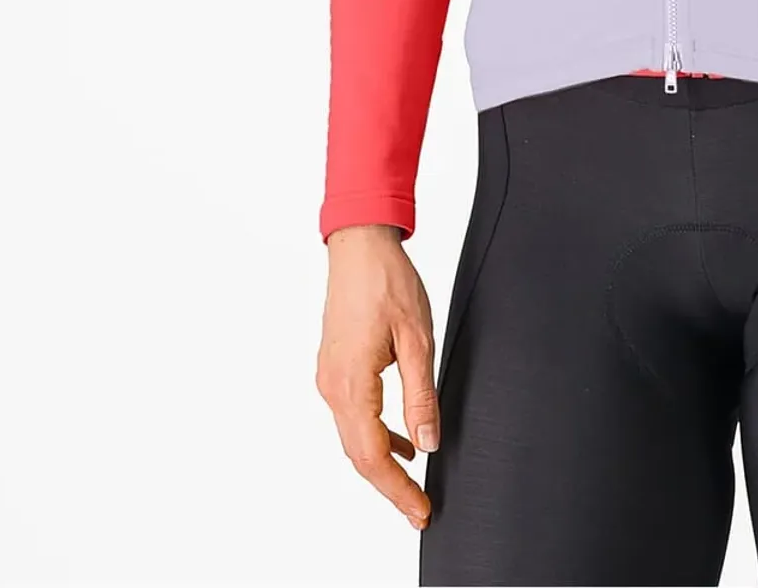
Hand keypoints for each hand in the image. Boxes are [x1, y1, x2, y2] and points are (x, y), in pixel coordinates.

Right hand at [316, 224, 442, 528]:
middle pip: (358, 455)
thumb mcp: (418, 339)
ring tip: (413, 484)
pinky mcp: (334, 368)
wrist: (360, 245)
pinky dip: (375, 435)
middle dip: (389, 486)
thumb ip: (421, 397)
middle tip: (419, 509)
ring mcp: (329, 378)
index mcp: (352, 384)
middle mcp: (332, 387)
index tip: (420, 511)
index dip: (397, 490)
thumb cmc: (388, 282)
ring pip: (353, 437)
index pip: (373, 456)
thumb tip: (428, 444)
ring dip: (381, 462)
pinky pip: (353, 415)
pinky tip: (401, 440)